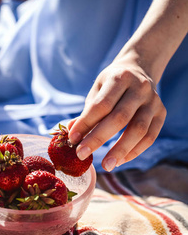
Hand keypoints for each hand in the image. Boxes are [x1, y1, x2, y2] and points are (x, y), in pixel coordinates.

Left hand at [68, 56, 166, 171]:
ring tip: (106, 165)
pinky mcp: (161, 113)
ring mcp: (153, 101)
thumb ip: (87, 112)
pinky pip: (150, 137)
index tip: (72, 139)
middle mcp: (139, 88)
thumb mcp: (97, 90)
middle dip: (98, 138)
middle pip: (120, 118)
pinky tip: (120, 161)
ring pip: (138, 129)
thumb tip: (71, 131)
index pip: (101, 105)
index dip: (86, 123)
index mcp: (119, 78)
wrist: (140, 69)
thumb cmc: (111, 84)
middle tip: (82, 154)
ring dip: (120, 150)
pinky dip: (135, 151)